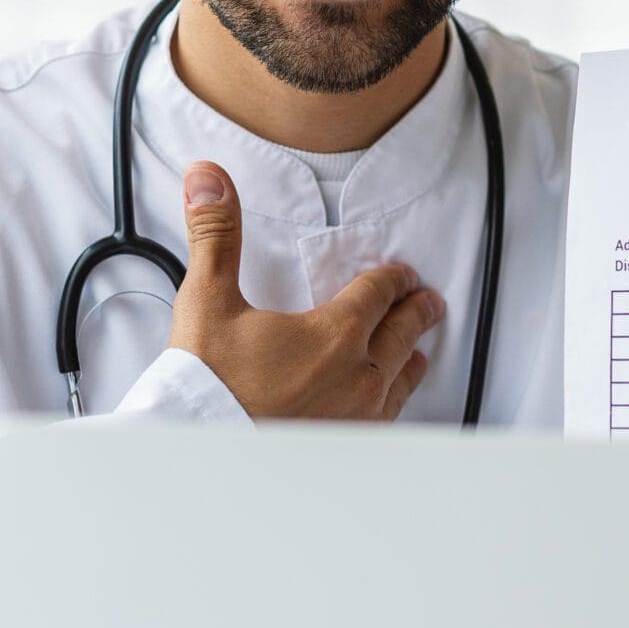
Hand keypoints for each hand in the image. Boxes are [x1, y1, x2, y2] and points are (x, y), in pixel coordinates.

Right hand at [167, 162, 443, 420]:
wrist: (200, 447)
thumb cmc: (206, 382)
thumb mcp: (207, 300)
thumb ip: (216, 235)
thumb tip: (209, 179)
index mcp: (335, 334)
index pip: (379, 294)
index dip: (393, 279)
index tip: (401, 274)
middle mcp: (359, 375)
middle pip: (402, 334)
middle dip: (415, 313)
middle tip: (428, 303)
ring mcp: (357, 417)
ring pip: (400, 379)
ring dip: (411, 359)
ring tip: (419, 353)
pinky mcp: (345, 448)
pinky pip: (385, 419)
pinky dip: (393, 402)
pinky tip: (386, 406)